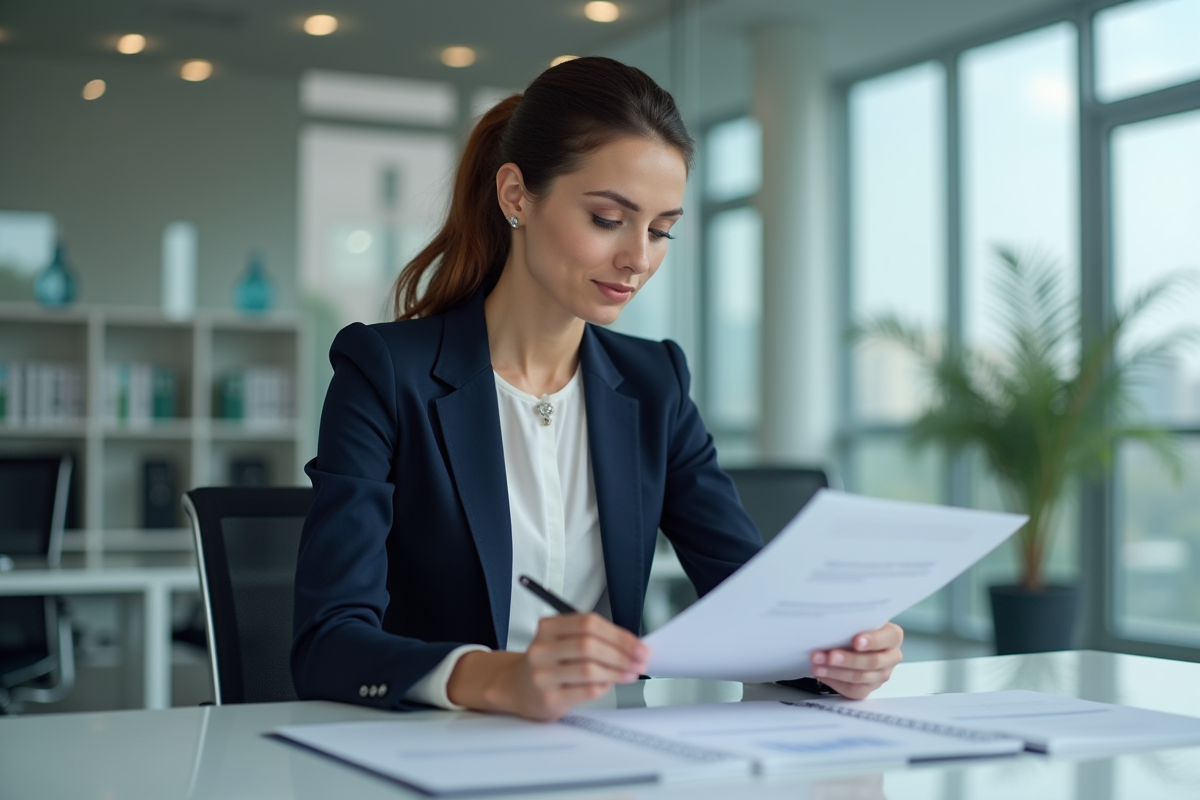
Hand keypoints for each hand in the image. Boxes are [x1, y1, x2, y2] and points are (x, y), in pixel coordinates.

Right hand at [447, 613, 648, 720]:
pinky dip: (604, 687)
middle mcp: (542, 649)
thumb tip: (632, 647)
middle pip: (589, 645)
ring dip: (617, 671)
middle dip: (622, 653)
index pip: (589, 623)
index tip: (638, 645)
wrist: (515, 688)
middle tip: (640, 661)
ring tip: (630, 673)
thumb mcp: (562, 641)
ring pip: (589, 669)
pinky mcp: (548, 698)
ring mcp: (542, 674)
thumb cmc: (547, 664)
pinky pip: (585, 691)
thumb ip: (592, 639)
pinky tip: (610, 684)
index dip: (618, 634)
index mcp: (548, 627)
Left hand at [809, 622, 903, 699]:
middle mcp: (891, 657)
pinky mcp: (868, 688)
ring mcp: (881, 675)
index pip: (888, 638)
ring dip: (836, 671)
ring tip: (818, 664)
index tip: (856, 641)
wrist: (852, 641)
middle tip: (830, 655)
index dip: (873, 641)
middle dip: (849, 659)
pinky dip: (834, 681)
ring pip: (860, 677)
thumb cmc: (856, 627)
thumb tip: (835, 624)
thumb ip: (853, 622)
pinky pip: (852, 689)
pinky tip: (821, 673)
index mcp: (893, 636)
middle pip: (873, 662)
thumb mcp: (858, 620)